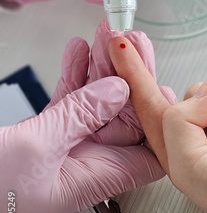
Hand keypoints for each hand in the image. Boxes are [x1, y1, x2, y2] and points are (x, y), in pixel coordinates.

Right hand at [0, 21, 174, 212]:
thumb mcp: (40, 147)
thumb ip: (80, 116)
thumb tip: (118, 90)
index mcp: (98, 176)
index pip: (149, 152)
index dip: (160, 120)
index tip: (160, 84)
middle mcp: (89, 161)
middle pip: (124, 116)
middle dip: (130, 76)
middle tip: (132, 43)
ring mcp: (69, 145)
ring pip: (96, 102)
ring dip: (101, 68)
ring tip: (107, 37)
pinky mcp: (46, 134)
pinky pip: (69, 101)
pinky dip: (73, 75)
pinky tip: (78, 51)